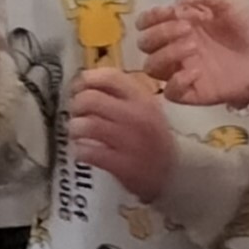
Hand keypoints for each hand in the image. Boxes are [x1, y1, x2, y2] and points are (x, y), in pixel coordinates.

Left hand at [70, 67, 174, 202]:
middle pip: (90, 99)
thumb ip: (120, 94)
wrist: (173, 171)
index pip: (110, 77)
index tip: (77, 88)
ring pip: (86, 125)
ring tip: (79, 134)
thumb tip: (86, 83)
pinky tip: (84, 151)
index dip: (86, 80)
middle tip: (78, 114)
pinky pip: (88, 152)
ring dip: (75, 129)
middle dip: (76, 106)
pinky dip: (79, 151)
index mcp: (142, 98)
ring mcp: (130, 142)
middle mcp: (137, 116)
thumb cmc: (152, 137)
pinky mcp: (122, 165)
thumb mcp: (145, 108)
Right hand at [136, 0, 248, 106]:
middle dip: (160, 33)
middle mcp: (174, 48)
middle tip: (187, 29)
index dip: (151, 17)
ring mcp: (180, 71)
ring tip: (194, 47)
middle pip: (144, 44)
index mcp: (179, 25)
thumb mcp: (231, 2)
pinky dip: (177, 81)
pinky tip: (196, 72)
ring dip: (167, 54)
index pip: (147, 22)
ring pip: (151, 67)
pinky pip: (169, 92)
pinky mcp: (190, 92)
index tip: (171, 12)